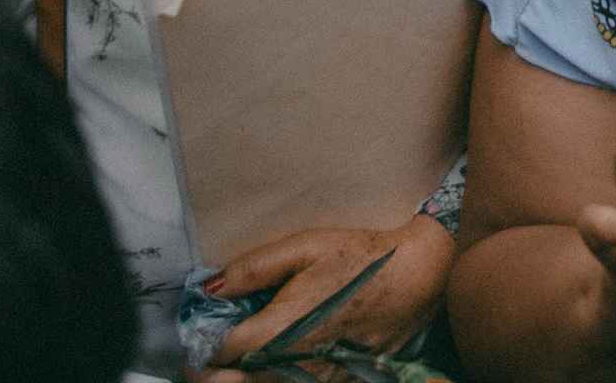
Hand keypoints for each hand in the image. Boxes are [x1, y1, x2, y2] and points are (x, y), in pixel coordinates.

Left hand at [206, 217, 452, 369]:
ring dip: (241, 380)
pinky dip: (273, 380)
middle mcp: (291, 364)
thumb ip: (253, 268)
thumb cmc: (359, 258)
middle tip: (206, 361)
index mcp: (279, 329)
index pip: (221, 353)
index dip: (203, 347)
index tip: (200, 336)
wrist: (415, 280)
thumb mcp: (305, 247)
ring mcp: (315, 380)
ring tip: (237, 364)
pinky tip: (274, 366)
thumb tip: (210, 286)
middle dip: (211, 375)